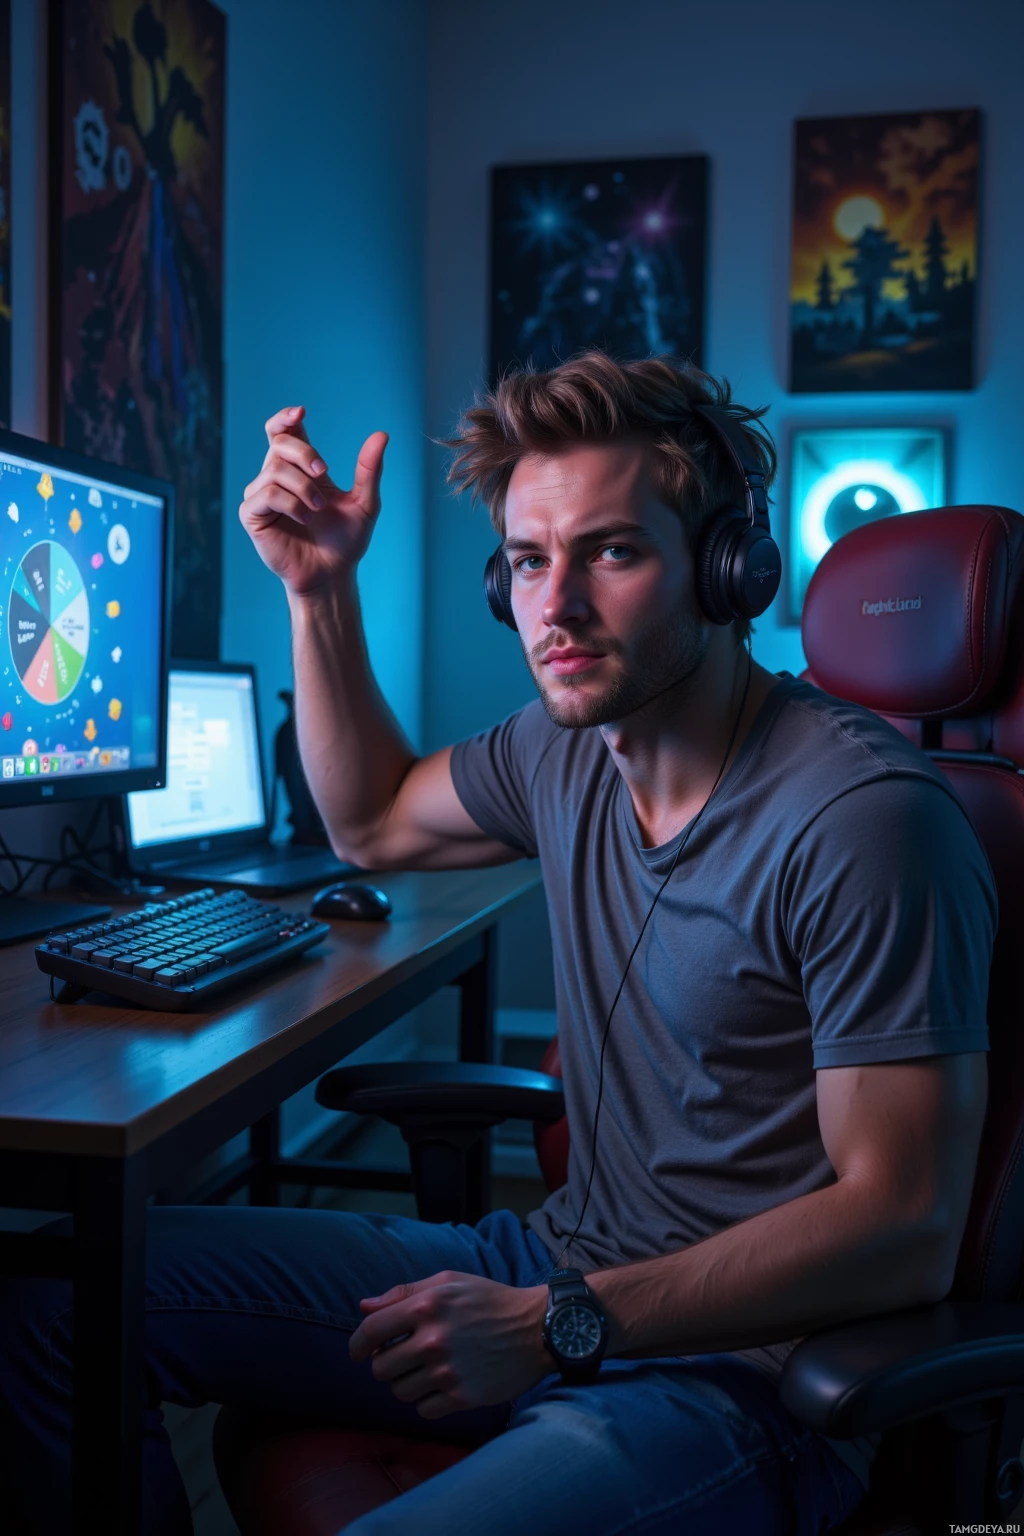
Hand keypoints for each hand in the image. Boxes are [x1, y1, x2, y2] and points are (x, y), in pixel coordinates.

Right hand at [239, 406, 387, 596]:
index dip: (286, 417)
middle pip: (279, 443)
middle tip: (324, 472)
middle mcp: (277, 477)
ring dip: (302, 487)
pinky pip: (266, 494)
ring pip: (274, 470)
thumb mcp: (365, 503)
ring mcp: (262, 495)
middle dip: (304, 453)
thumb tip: (382, 435)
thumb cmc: (346, 542)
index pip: (283, 431)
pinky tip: (304, 517)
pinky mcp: (252, 515)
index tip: (301, 413)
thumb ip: (369, 470)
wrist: (333, 574)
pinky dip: (290, 503)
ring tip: (318, 509)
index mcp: (300, 469)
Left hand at [349, 1271, 549, 1419]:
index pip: (371, 1330)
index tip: (358, 1352)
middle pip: (380, 1367)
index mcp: (427, 1305)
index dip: (357, 1344)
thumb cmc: (488, 1300)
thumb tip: (363, 1307)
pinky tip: (441, 1384)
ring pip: (399, 1391)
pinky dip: (426, 1400)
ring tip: (424, 1369)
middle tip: (402, 1358)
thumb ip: (403, 1293)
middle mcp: (434, 1339)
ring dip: (405, 1382)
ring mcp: (448, 1371)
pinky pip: (423, 1409)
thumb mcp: (448, 1281)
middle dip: (384, 1364)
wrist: (536, 1328)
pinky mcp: (462, 1397)